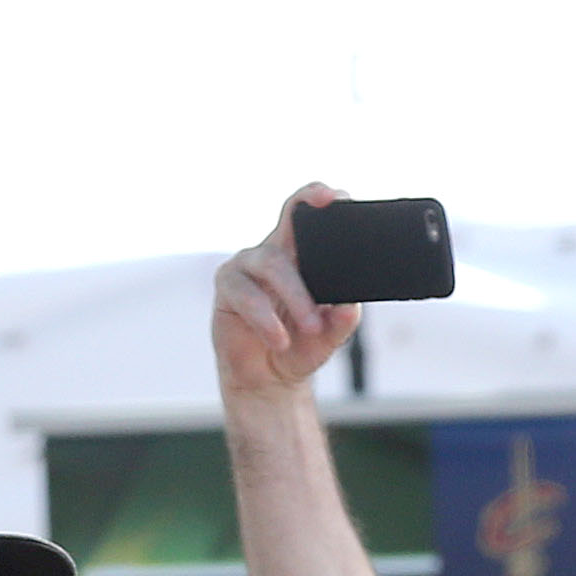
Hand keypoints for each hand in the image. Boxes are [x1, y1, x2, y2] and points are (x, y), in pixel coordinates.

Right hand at [213, 184, 363, 394]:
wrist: (268, 379)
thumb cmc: (300, 345)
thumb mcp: (331, 335)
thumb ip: (342, 319)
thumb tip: (348, 306)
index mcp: (301, 252)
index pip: (305, 212)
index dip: (317, 196)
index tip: (336, 198)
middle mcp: (273, 252)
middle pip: (288, 225)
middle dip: (314, 249)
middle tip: (330, 299)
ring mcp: (246, 267)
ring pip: (273, 263)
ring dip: (296, 297)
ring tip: (312, 327)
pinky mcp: (227, 289)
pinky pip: (245, 294)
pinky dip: (265, 318)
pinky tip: (279, 339)